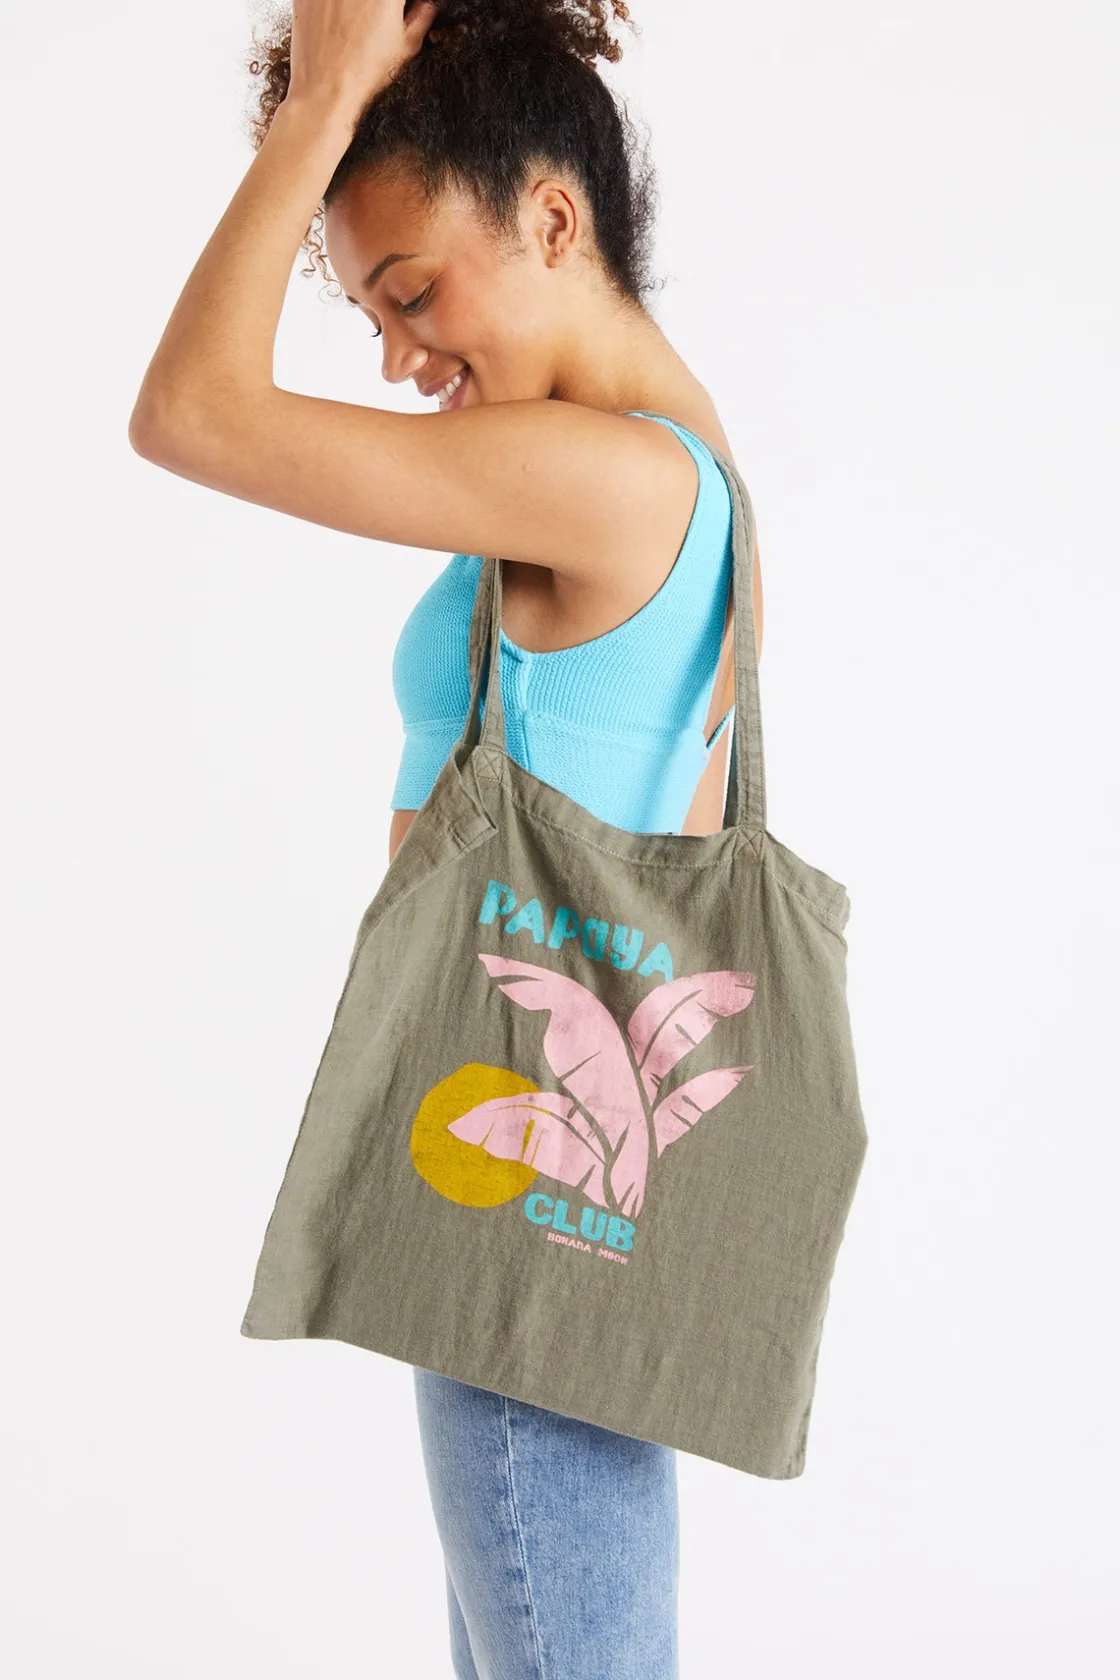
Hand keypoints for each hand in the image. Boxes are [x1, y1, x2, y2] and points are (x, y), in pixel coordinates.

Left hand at [287, 0, 439, 123]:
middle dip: (379, 5)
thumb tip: (427, 4)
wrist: (324, 91)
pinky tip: (336, 22)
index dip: (399, 3)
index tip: (400, 10)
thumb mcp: (406, 47)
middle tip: (378, 18)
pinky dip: (332, 6)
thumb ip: (422, 17)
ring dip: (354, 7)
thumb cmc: (365, 73)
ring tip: (355, 23)